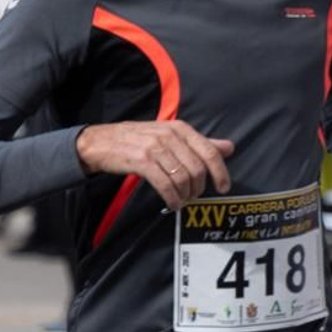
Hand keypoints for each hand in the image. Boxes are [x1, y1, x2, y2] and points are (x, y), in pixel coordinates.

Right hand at [76, 120, 233, 210]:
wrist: (101, 141)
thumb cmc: (138, 139)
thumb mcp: (170, 136)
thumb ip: (200, 143)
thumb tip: (229, 147)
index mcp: (180, 128)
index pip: (209, 151)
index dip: (220, 172)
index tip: (223, 187)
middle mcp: (170, 136)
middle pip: (197, 169)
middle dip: (198, 188)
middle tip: (193, 196)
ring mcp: (155, 148)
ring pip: (182, 178)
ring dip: (185, 195)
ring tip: (181, 201)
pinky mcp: (141, 161)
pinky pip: (165, 184)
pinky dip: (172, 198)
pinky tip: (172, 204)